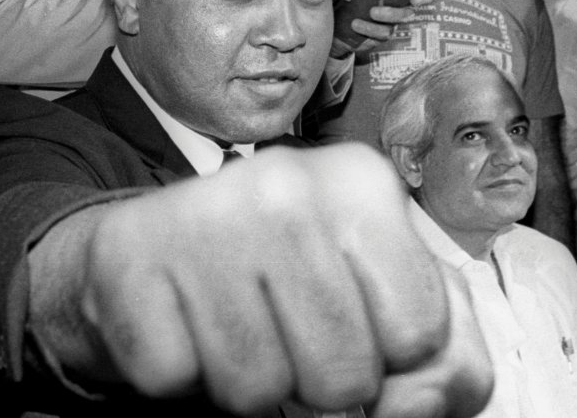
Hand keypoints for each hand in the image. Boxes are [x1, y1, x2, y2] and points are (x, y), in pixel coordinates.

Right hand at [34, 144, 491, 416]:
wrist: (159, 252)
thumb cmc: (298, 280)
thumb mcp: (396, 302)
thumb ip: (449, 359)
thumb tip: (414, 402)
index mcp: (363, 183)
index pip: (420, 335)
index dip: (392, 356)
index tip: (357, 319)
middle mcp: (286, 182)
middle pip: (344, 373)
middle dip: (321, 380)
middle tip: (288, 328)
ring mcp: (202, 213)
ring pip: (257, 389)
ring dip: (252, 382)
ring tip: (239, 326)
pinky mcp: (127, 254)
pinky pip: (173, 379)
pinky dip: (181, 375)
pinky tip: (186, 321)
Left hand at [330, 0, 435, 58]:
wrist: (332, 18)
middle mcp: (397, 10)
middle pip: (408, 14)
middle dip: (393, 14)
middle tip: (373, 11)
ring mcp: (388, 26)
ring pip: (391, 29)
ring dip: (375, 27)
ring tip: (356, 22)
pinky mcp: (377, 39)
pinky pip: (377, 39)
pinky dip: (366, 32)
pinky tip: (355, 26)